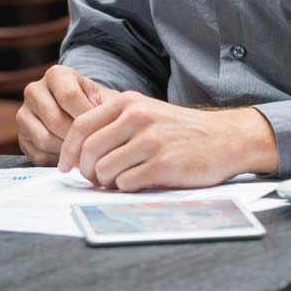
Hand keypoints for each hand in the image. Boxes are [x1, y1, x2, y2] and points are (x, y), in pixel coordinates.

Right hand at [17, 65, 110, 166]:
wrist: (79, 114)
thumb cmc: (95, 105)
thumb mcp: (105, 98)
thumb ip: (108, 108)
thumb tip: (108, 127)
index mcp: (55, 74)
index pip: (69, 96)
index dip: (87, 116)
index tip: (102, 130)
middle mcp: (34, 90)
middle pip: (55, 120)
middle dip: (78, 137)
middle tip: (95, 148)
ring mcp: (24, 114)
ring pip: (44, 139)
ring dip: (67, 151)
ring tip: (85, 155)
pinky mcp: (22, 137)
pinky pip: (38, 155)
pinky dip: (57, 161)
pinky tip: (72, 159)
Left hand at [58, 93, 277, 191]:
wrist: (225, 138)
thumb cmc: (181, 130)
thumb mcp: (147, 113)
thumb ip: (115, 125)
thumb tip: (79, 154)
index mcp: (128, 103)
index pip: (81, 126)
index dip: (68, 151)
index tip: (66, 166)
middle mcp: (137, 117)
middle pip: (89, 151)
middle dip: (87, 171)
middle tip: (95, 180)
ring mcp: (151, 141)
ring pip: (105, 170)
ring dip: (106, 182)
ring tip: (120, 181)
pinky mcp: (163, 165)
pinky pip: (126, 183)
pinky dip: (126, 188)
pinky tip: (139, 182)